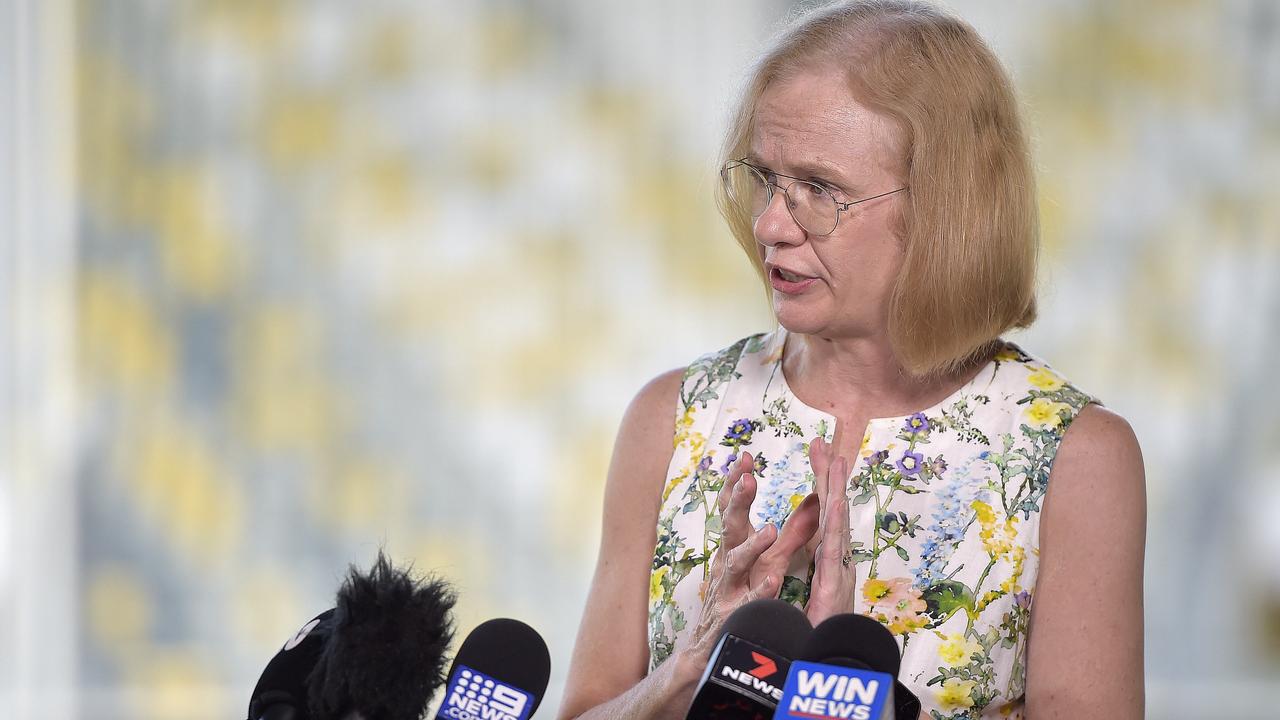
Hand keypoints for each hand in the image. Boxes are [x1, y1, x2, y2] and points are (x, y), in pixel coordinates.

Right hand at [682, 452, 819, 660]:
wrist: (712, 649)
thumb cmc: (741, 599)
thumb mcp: (769, 560)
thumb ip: (794, 532)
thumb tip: (817, 500)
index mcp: (736, 546)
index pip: (733, 509)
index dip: (736, 484)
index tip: (743, 457)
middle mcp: (728, 563)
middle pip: (730, 527)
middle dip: (737, 501)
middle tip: (746, 478)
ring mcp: (729, 591)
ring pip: (737, 564)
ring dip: (753, 546)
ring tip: (770, 530)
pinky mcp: (735, 618)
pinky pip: (750, 604)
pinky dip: (761, 592)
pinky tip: (774, 582)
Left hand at [803, 437, 855, 625]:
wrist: (832, 665)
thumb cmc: (820, 635)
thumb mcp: (811, 598)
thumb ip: (813, 576)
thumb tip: (812, 555)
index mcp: (828, 560)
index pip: (822, 515)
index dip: (821, 485)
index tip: (819, 456)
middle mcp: (836, 561)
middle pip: (831, 511)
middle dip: (828, 476)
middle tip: (824, 443)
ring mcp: (839, 570)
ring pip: (836, 523)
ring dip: (836, 489)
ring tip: (835, 459)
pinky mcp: (835, 584)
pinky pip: (834, 549)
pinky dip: (836, 523)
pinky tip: (835, 500)